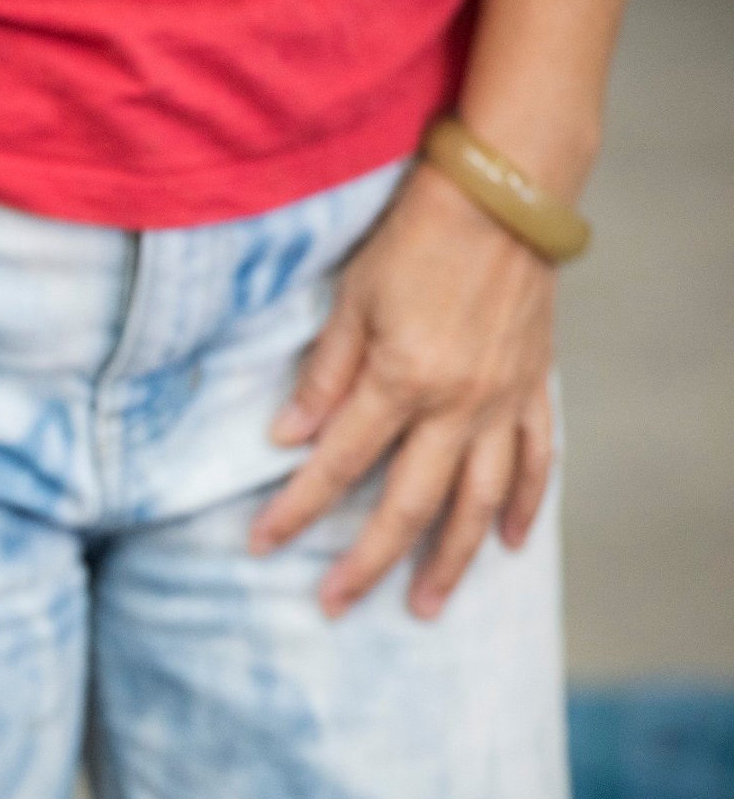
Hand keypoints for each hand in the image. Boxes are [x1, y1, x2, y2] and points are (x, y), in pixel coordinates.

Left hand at [249, 166, 558, 619]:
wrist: (507, 193)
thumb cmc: (418, 238)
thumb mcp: (353, 300)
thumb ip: (324, 374)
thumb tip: (288, 439)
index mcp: (402, 380)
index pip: (337, 465)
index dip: (296, 509)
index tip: (262, 545)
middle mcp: (459, 403)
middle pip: (411, 504)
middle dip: (370, 561)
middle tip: (336, 605)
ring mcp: (504, 400)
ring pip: (480, 500)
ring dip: (452, 558)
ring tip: (427, 603)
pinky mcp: (534, 386)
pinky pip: (535, 460)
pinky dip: (524, 505)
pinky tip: (507, 543)